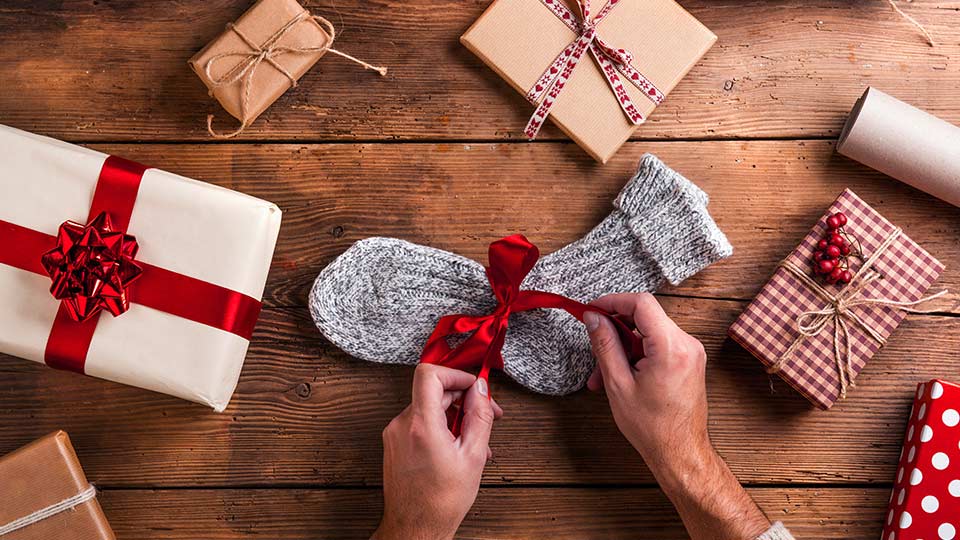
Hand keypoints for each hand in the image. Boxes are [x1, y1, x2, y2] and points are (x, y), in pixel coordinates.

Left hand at [372, 364, 502, 539]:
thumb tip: (481, 391)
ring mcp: (394, 434)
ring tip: (474, 441)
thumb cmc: (441, 501)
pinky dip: (440, 428)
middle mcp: (402, 425)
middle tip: (487, 414)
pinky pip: (420, 424)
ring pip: (428, 409)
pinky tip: (457, 448)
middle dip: (463, 399)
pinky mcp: (393, 444)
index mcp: (421, 425)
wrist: (414, 529)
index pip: (430, 374)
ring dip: (454, 417)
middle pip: (433, 392)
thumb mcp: (473, 456)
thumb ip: (480, 416)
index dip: (456, 374)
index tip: (473, 386)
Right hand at [583, 293, 769, 539]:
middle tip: (593, 348)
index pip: (641, 304)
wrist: (681, 452)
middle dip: (615, 330)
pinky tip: (621, 375)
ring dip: (623, 346)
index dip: (613, 301)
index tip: (592, 309)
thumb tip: (593, 317)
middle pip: (645, 316)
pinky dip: (637, 354)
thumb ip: (605, 344)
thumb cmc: (653, 427)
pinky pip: (658, 344)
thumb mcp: (618, 384)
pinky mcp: (689, 359)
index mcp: (671, 348)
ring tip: (602, 375)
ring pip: (648, 332)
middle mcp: (687, 344)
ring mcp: (691, 351)